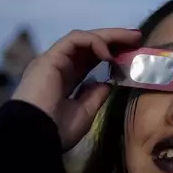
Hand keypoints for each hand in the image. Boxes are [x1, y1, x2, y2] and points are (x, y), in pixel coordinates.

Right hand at [12, 29, 140, 149]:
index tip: (133, 52)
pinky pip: (75, 40)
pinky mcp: (50, 57)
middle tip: (137, 36)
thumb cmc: (57, 130)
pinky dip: (94, 41)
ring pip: (83, 38)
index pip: (90, 59)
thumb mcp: (84, 113)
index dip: (111, 53)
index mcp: (65, 80)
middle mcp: (59, 66)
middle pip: (89, 45)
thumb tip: (108, 82)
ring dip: (109, 36)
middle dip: (114, 39)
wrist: (34, 137)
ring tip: (130, 38)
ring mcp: (53, 60)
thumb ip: (95, 95)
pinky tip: (108, 53)